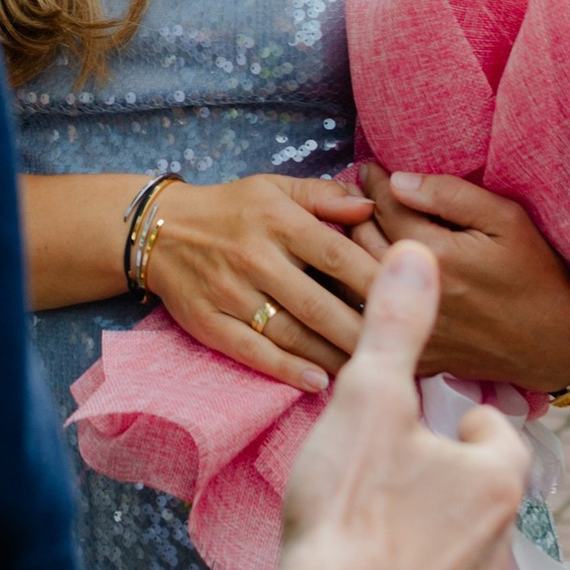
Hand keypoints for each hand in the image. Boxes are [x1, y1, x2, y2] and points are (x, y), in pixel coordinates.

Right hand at [147, 174, 384, 390]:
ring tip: (369, 369)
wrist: (158, 229)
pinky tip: (318, 381)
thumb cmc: (231, 209)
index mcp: (277, 219)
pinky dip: (286, 369)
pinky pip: (251, 351)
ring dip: (331, 355)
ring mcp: (229, 292)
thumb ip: (324, 196)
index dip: (376, 280)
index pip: (337, 254)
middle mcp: (254, 256)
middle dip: (362, 329)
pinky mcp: (208, 322)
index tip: (410, 302)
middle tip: (402, 350)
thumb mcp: (274, 188)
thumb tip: (370, 207)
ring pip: (289, 332)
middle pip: (318, 302)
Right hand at [280, 245, 529, 569]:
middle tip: (379, 473)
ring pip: (456, 554)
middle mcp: (499, 549)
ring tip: (363, 529)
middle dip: (436, 481)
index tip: (415, 421)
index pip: (494, 432)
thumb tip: (417, 255)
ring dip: (421, 538)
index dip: (453, 419)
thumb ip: (395, 327)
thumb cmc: (348, 511)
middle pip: (474, 494)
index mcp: (494, 482)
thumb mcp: (367, 400)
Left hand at [361, 166, 569, 396]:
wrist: (559, 341)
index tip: (371, 168)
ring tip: (355, 227)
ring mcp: (414, 328)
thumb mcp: (507, 219)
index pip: (385, 206)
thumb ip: (450, 194)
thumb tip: (397, 180)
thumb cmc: (538, 271)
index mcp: (438, 255)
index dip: (374, 181)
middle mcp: (418, 293)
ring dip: (349, 250)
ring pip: (354, 280)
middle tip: (355, 193)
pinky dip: (360, 293)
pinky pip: (369, 321)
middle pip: (360, 241)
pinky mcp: (416, 353)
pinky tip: (365, 274)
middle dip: (353, 211)